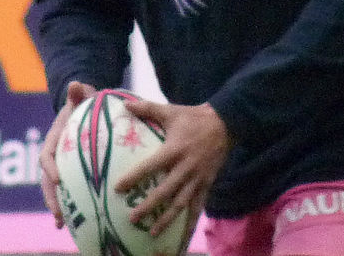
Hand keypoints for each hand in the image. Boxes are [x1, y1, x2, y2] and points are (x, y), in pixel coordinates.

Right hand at [39, 80, 96, 226]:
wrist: (84, 110)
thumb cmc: (84, 103)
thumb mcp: (82, 96)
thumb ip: (78, 92)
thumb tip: (76, 84)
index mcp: (54, 140)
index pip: (47, 155)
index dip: (51, 168)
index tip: (59, 180)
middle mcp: (54, 156)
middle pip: (47, 179)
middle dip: (50, 197)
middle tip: (57, 213)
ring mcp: (61, 166)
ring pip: (55, 190)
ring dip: (57, 206)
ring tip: (62, 225)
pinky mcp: (70, 173)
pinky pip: (68, 191)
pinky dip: (69, 206)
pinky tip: (72, 224)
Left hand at [115, 101, 232, 237]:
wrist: (226, 123)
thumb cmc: (194, 118)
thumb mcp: (171, 111)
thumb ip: (148, 108)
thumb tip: (125, 103)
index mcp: (174, 149)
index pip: (151, 166)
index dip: (134, 177)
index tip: (118, 188)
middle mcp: (185, 167)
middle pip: (165, 191)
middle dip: (149, 205)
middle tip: (132, 217)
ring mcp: (197, 178)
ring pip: (181, 203)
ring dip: (167, 219)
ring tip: (153, 232)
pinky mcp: (207, 184)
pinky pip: (198, 207)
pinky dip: (190, 223)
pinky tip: (183, 239)